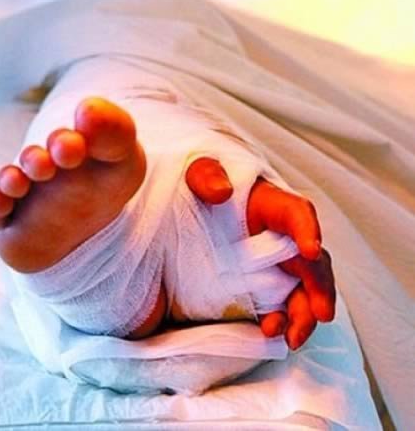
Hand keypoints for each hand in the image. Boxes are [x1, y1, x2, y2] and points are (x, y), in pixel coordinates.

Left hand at [186, 158, 335, 349]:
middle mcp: (281, 236)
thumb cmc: (202, 187)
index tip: (311, 250)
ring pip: (304, 290)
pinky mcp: (263, 288)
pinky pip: (282, 307)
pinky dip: (283, 322)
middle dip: (320, 287)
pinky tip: (270, 333)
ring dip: (304, 314)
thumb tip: (221, 191)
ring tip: (291, 336)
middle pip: (312, 260)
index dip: (307, 229)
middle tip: (321, 313)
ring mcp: (275, 264)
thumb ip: (207, 176)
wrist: (189, 210)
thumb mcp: (198, 173)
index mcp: (270, 204)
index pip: (296, 212)